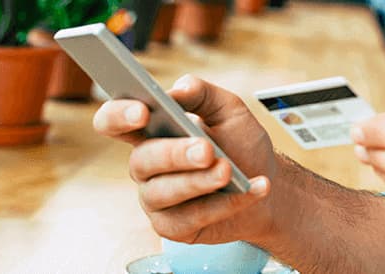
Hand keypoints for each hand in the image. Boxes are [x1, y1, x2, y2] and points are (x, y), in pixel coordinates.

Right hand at [93, 75, 278, 243]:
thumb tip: (180, 88)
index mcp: (150, 132)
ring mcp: (156, 199)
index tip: (142, 111)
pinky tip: (251, 190)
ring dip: (199, 181)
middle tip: (205, 149)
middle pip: (141, 160)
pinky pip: (191, 218)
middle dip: (174, 154)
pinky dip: (225, 204)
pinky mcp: (172, 227)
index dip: (118, 116)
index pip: (114, 122)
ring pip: (164, 192)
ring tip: (228, 171)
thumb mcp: (230, 112)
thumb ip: (204, 94)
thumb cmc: (242, 148)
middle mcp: (146, 166)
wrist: (270, 191)